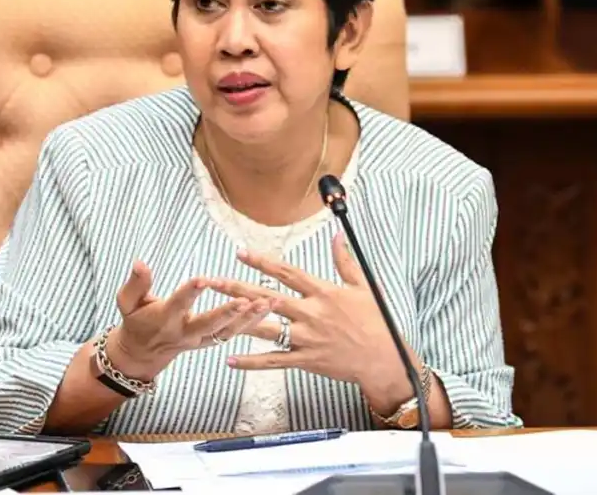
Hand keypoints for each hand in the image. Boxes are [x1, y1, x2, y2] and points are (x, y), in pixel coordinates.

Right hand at [109, 261, 272, 380]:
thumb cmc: (136, 319)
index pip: (178, 304)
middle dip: (227, 313)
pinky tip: (269, 307)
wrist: (143, 352)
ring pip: (228, 332)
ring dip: (250, 318)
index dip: (190, 292)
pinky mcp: (211, 342)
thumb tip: (140, 262)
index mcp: (164, 319)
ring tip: (268, 302)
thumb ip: (136, 283)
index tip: (203, 279)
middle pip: (208, 324)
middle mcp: (185, 333)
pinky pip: (234, 333)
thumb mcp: (128, 302)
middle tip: (245, 300)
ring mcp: (200, 340)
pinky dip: (253, 322)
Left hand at [209, 234, 413, 403]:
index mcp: (323, 293)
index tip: (240, 253)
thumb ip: (345, 261)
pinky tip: (230, 359)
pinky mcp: (305, 360)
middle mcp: (310, 313)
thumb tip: (337, 235)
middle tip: (213, 281)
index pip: (286, 273)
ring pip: (266, 328)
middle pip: (267, 297)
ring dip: (239, 321)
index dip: (262, 262)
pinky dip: (251, 361)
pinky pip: (273, 361)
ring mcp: (306, 338)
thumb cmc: (376, 321)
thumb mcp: (363, 286)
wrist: (383, 359)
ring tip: (215, 314)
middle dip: (238, 288)